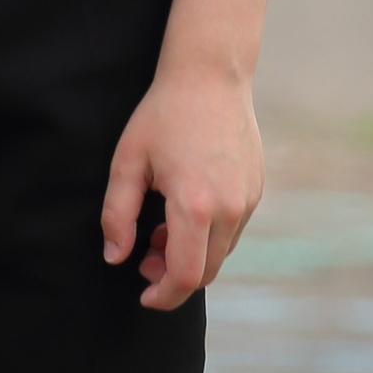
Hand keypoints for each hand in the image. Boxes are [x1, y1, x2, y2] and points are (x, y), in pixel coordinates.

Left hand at [101, 63, 264, 309]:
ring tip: (160, 229)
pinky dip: (207, 236)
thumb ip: (117, 215)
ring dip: (190, 255)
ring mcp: (248, 199)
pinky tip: (184, 212)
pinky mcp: (256, 190)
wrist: (211, 76)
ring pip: (220, 253)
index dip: (163, 296)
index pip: (186, 276)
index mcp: (196, 206)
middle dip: (172, 277)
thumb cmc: (163, 115)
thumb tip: (116, 257)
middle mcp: (230, 208)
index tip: (144, 296)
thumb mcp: (128, 163)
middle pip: (206, 272)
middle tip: (143, 258)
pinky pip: (232, 231)